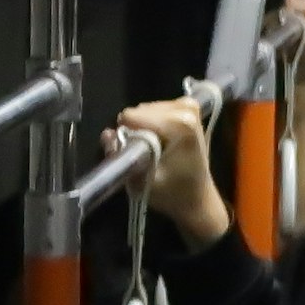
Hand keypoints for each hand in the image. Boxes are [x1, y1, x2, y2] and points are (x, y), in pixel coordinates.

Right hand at [117, 98, 229, 247]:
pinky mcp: (188, 107)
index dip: (126, 135)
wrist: (197, 198)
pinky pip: (156, 110)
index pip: (134, 116)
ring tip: (153, 150)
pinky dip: (153, 124)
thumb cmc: (171, 193)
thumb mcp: (141, 181)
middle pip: (140, 111)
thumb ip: (121, 156)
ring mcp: (189, 106)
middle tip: (144, 154)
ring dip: (144, 128)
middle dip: (136, 131)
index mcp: (180, 125)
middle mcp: (187, 109)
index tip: (133, 154)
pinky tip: (159, 142)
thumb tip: (107, 134)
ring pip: (146, 109)